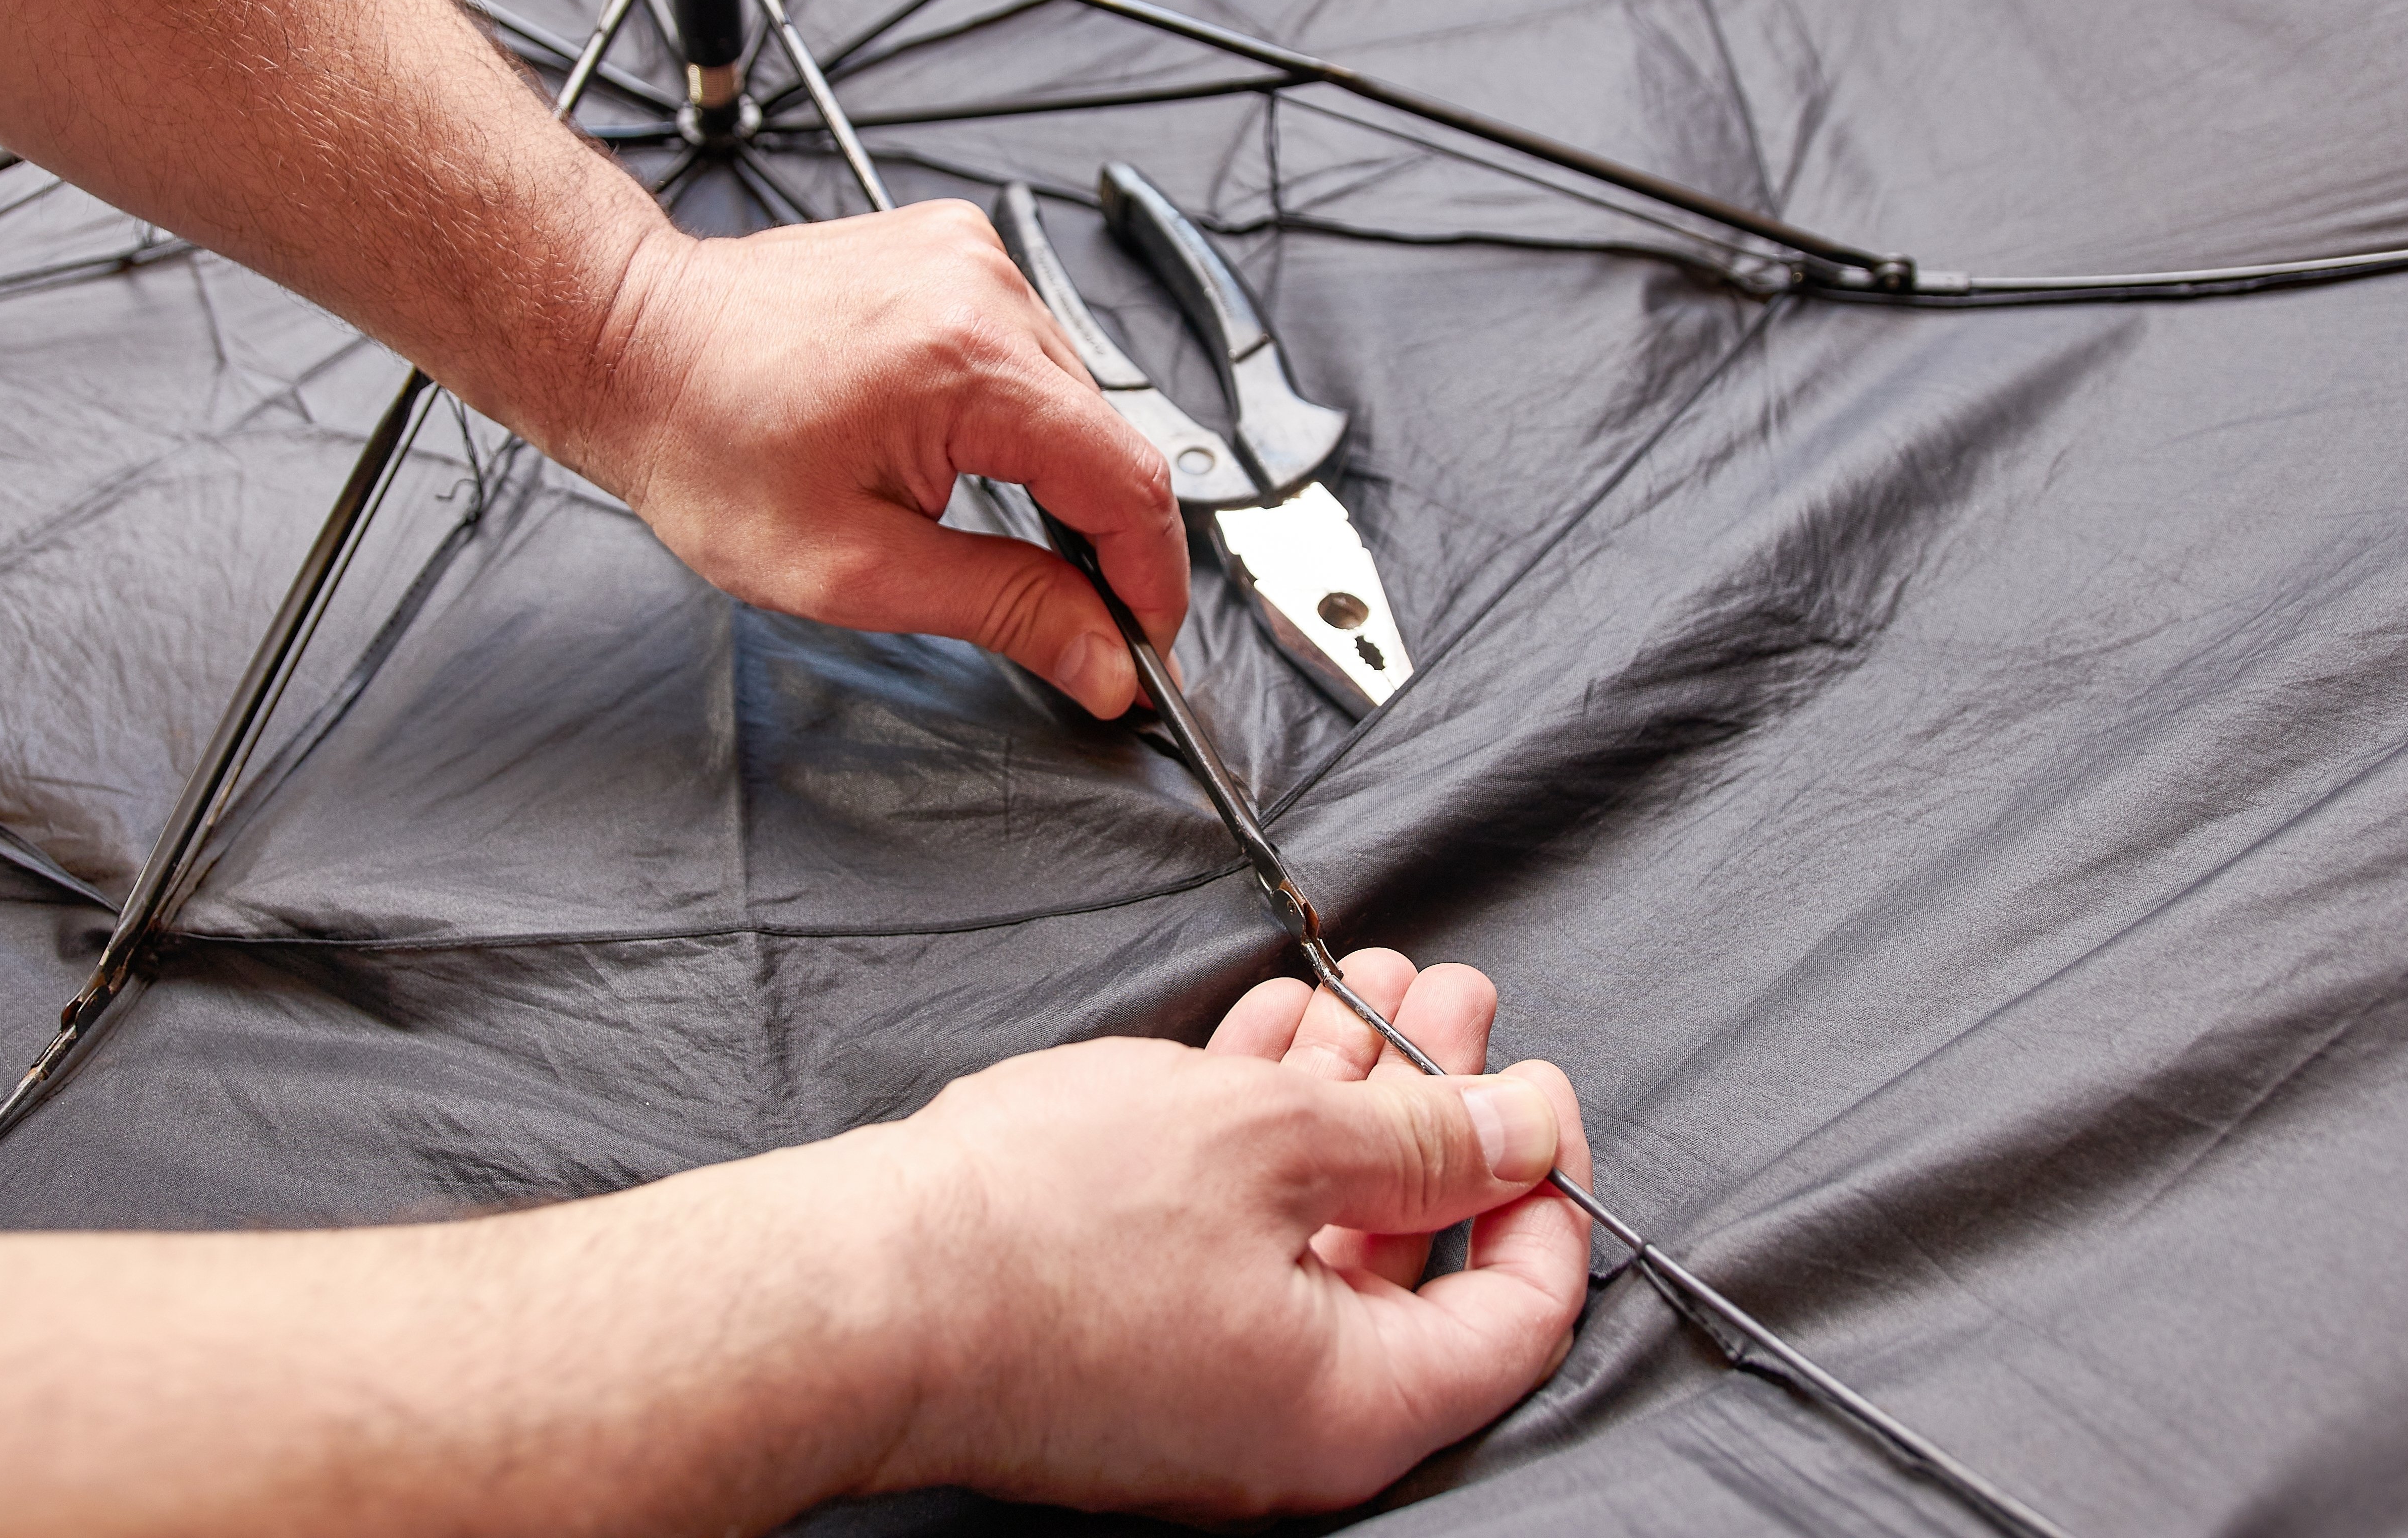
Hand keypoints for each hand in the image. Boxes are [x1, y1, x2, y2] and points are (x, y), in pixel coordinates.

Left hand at [576, 199, 1189, 717]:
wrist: (630, 345)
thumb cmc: (706, 447)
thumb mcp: (853, 569)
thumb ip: (1002, 608)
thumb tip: (1105, 658)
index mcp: (969, 363)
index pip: (1129, 482)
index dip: (1154, 579)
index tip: (1144, 644)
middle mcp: (985, 289)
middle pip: (1106, 439)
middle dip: (1098, 537)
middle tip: (1062, 614)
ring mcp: (972, 258)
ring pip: (1071, 397)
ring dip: (1050, 471)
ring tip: (966, 515)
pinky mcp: (954, 250)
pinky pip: (1028, 350)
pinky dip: (1014, 413)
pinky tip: (950, 447)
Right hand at [855, 951, 1594, 1516]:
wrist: (860, 1287)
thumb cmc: (1047, 1229)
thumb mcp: (1278, 1139)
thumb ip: (1423, 1136)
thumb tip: (1525, 1127)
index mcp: (1358, 1406)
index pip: (1519, 1313)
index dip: (1547, 1188)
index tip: (1540, 1092)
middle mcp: (1291, 1421)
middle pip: (1413, 1256)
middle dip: (1439, 1108)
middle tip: (1454, 1003)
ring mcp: (1207, 1385)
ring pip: (1315, 1230)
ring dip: (1349, 1098)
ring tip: (1373, 985)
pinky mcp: (1132, 1341)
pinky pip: (1234, 1236)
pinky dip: (1262, 1135)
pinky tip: (1272, 1034)